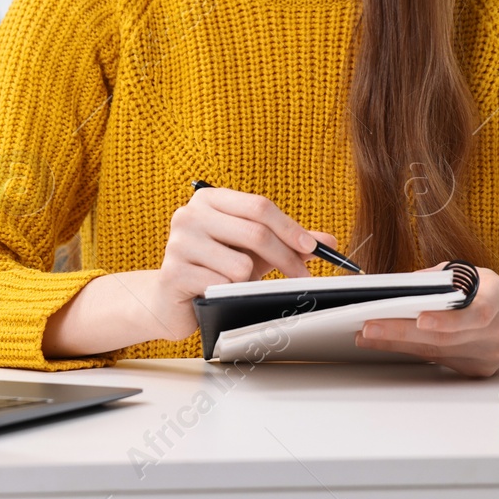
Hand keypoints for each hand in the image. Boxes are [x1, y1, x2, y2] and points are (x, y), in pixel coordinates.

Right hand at [149, 186, 336, 340]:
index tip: (313, 248)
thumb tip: (328, 241)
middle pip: (254, 232)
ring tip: (238, 284)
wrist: (170, 299)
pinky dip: (229, 294)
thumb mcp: (253, 250)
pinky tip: (218, 293)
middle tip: (303, 277)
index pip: (259, 206)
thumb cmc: (215, 268)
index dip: (290, 227)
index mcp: (209, 199)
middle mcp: (189, 214)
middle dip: (286, 258)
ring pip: (240, 264)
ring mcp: (178, 243)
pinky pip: (221, 286)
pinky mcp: (173, 274)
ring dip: (249, 281)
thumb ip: (287, 242)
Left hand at [354, 263, 498, 376]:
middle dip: (402, 332)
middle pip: (446, 338)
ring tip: (368, 335)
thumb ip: (441, 277)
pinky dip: (412, 352)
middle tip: (369, 327)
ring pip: (438, 352)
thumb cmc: (492, 292)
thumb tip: (405, 285)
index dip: (448, 320)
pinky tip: (389, 344)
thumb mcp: (473, 273)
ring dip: (398, 343)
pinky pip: (441, 361)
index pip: (476, 314)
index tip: (421, 320)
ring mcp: (490, 355)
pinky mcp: (479, 370)